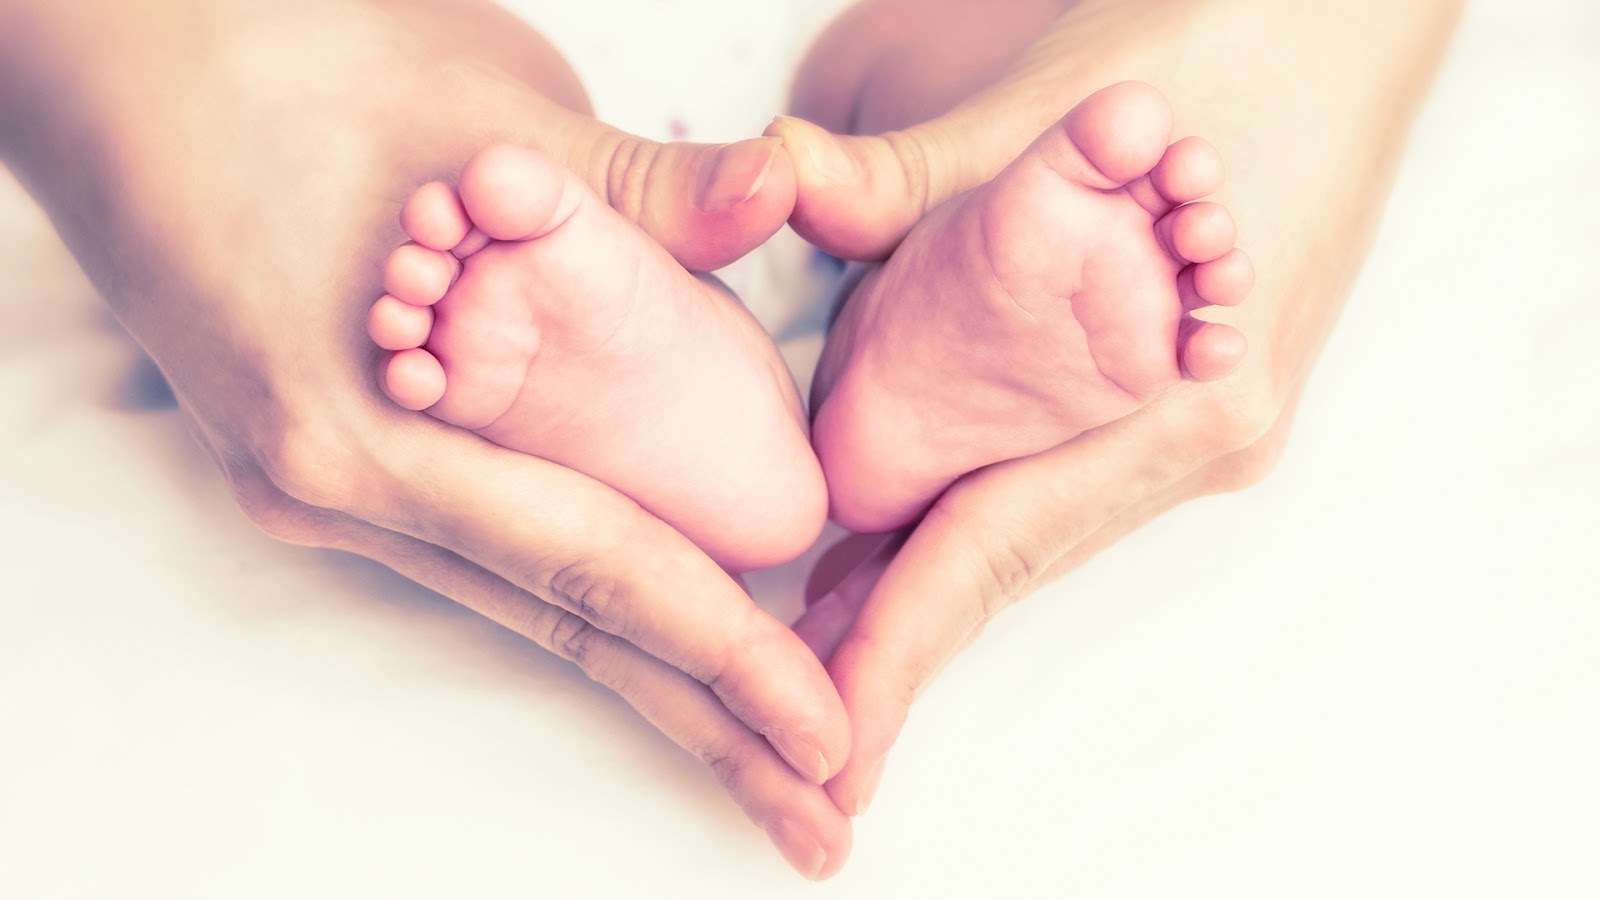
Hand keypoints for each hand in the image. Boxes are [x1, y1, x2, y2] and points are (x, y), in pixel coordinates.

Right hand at [1, 0, 846, 876]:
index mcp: (365, 427)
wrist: (118, 44)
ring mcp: (321, 480)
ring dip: (651, 673)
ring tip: (760, 752)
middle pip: (562, 625)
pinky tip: (656, 632)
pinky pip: (479, 544)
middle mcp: (334, 486)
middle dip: (704, 724)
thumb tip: (788, 192)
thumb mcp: (485, 120)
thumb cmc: (288, 56)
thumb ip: (644, 190)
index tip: (822, 736)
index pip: (587, 567)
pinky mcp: (328, 451)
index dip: (719, 655)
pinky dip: (582, 592)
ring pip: (524, 596)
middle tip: (822, 820)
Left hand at [773, 0, 1458, 816]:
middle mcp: (1198, 437)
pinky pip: (1062, 481)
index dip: (906, 639)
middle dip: (901, 634)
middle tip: (793, 706)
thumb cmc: (1226, 47)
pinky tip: (907, 541)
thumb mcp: (1058, 111)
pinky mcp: (1185, 397)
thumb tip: (778, 173)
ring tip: (824, 643)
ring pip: (1036, 525)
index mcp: (1186, 398)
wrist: (1344, 21)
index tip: (834, 725)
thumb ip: (905, 173)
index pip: (1005, 542)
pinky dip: (978, 514)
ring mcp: (1198, 424)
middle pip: (1016, 556)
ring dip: (931, 579)